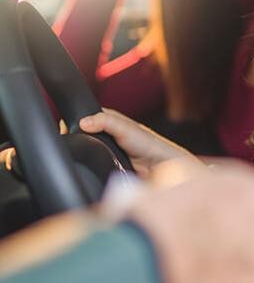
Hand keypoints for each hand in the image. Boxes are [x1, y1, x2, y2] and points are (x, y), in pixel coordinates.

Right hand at [80, 109, 199, 176]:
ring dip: (83, 153)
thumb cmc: (148, 144)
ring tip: (86, 154)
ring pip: (83, 150)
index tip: (65, 127)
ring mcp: (102, 150)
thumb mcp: (125, 128)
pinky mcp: (102, 164)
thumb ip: (106, 122)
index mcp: (107, 120)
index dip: (74, 121)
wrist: (158, 167)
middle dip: (76, 138)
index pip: (83, 116)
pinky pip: (88, 164)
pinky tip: (89, 165)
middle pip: (80, 134)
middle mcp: (104, 134)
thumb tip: (84, 122)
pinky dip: (87, 164)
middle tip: (77, 142)